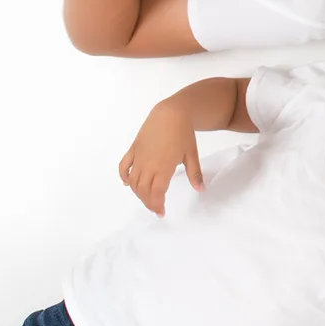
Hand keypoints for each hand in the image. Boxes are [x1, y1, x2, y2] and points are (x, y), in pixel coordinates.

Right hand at [118, 98, 201, 215]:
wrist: (170, 113)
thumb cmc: (183, 133)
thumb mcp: (191, 154)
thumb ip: (195, 174)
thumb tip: (201, 190)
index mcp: (163, 167)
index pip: (156, 192)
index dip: (157, 204)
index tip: (161, 212)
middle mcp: (148, 164)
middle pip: (143, 190)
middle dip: (148, 202)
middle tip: (156, 208)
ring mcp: (138, 157)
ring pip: (133, 181)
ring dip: (137, 192)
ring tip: (146, 198)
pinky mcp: (133, 149)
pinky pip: (124, 166)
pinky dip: (124, 176)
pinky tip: (128, 183)